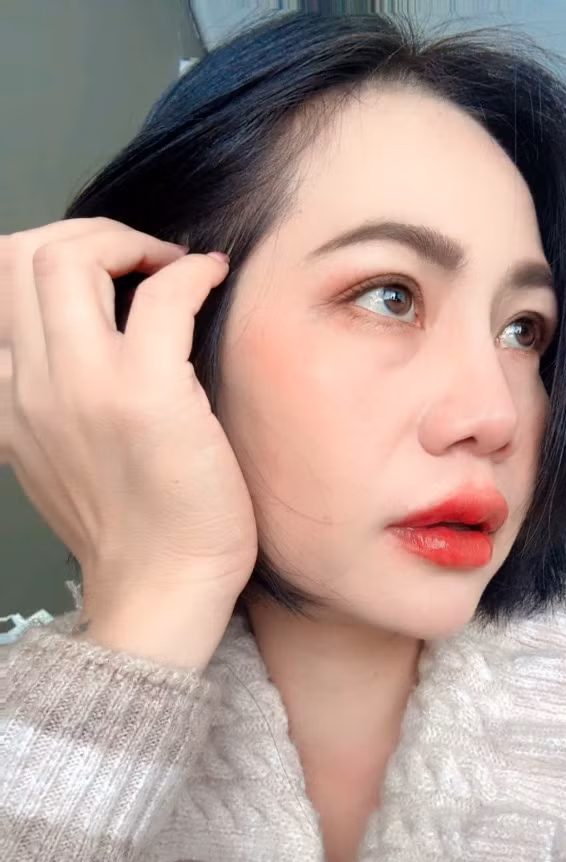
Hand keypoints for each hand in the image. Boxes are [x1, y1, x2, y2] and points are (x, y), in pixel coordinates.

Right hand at [1, 219, 257, 664]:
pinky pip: (163, 294)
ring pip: (72, 258)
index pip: (0, 284)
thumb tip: (76, 347)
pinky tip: (213, 282)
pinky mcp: (149, 396)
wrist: (163, 591)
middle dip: (91, 234)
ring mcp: (85, 388)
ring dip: (131, 242)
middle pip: (26, 255)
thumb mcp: (56, 461)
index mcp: (9, 400)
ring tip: (172, 267)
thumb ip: (47, 402)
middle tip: (144, 259)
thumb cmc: (136, 530)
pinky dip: (192, 272)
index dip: (58, 261)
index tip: (111, 280)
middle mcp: (32, 387)